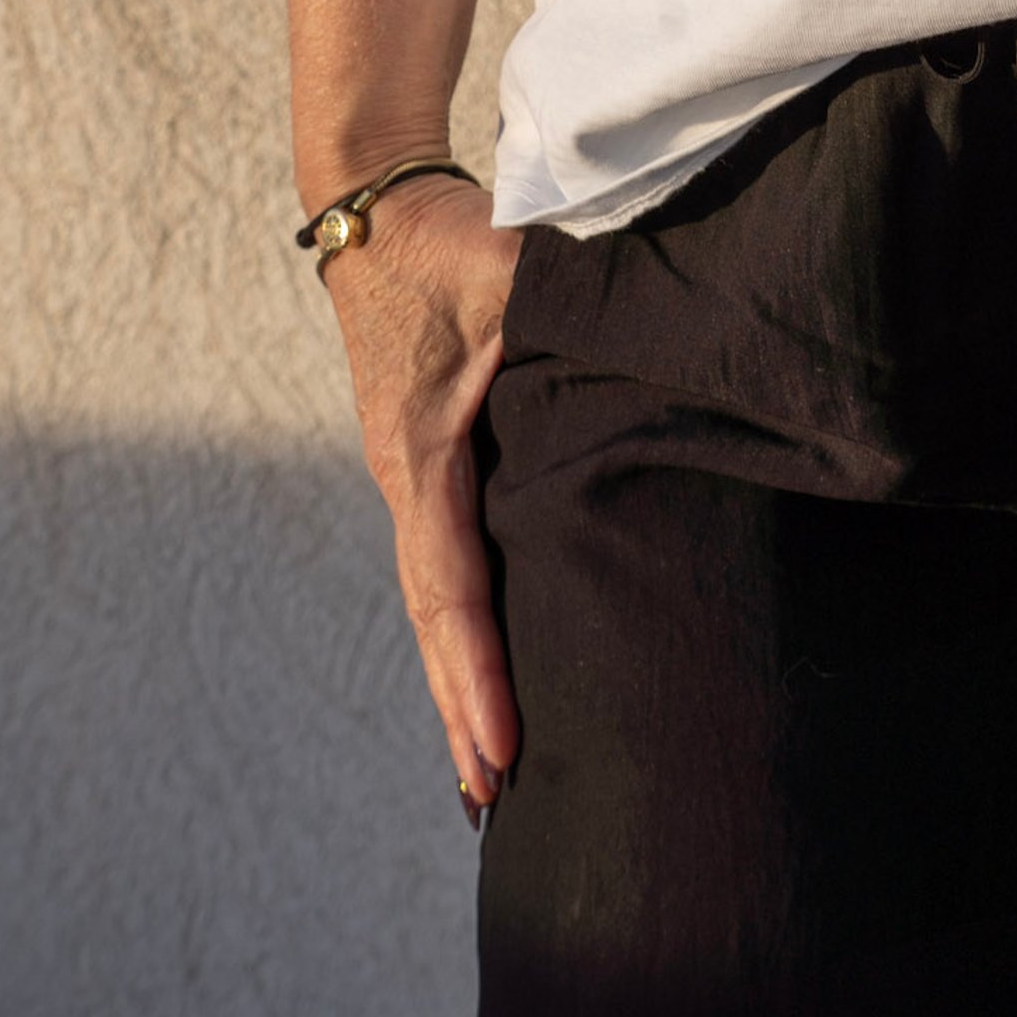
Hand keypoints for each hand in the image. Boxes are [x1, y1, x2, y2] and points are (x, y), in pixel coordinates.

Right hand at [326, 174, 522, 820]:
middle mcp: (409, 478)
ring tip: (489, 774)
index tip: (503, 742)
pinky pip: (447, 569)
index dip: (478, 666)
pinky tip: (486, 676)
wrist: (380, 217)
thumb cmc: (447, 244)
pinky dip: (464, 633)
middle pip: (436, 617)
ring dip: (459, 682)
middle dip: (463, 707)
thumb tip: (637, 329)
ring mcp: (413, 478)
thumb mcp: (505, 269)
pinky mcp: (428, 467)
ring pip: (438, 601)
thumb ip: (562, 302)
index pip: (452, 581)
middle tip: (492, 798)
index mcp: (421, 450)